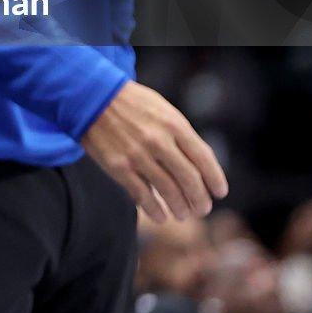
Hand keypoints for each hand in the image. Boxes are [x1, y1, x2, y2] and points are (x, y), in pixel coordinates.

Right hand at [81, 80, 227, 223]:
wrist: (91, 95)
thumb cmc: (132, 104)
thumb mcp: (162, 110)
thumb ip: (181, 134)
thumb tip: (198, 165)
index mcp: (173, 124)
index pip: (204, 158)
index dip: (215, 179)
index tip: (220, 192)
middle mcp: (159, 141)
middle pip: (189, 179)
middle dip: (200, 199)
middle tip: (203, 209)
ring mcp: (137, 155)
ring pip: (168, 191)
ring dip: (180, 208)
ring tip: (183, 214)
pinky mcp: (118, 166)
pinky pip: (142, 195)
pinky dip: (155, 210)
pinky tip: (160, 216)